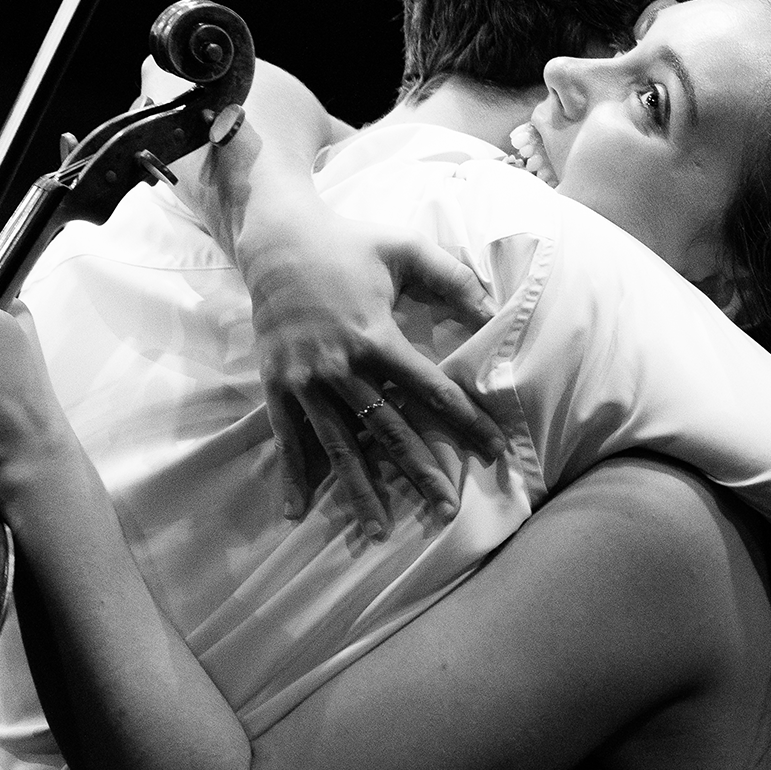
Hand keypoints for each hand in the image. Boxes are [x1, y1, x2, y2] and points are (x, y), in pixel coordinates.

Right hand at [238, 207, 508, 536]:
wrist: (275, 239)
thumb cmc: (347, 242)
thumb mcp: (404, 248)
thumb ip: (452, 278)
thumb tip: (495, 310)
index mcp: (375, 337)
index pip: (432, 391)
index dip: (467, 422)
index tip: (495, 450)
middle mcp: (339, 368)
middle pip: (389, 431)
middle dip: (421, 472)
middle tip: (447, 509)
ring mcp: (305, 381)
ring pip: (339, 446)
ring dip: (360, 490)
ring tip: (379, 530)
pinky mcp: (276, 385)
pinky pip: (287, 438)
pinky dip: (293, 475)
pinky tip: (299, 511)